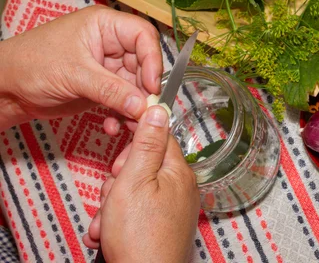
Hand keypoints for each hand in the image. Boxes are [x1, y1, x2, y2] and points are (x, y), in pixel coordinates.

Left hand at [0, 5, 162, 131]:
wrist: (6, 89)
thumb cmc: (30, 64)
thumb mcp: (74, 75)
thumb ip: (111, 90)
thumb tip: (142, 104)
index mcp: (105, 26)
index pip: (143, 36)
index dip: (153, 59)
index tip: (152, 85)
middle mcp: (110, 44)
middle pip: (144, 63)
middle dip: (145, 89)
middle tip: (145, 110)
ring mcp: (107, 66)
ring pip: (136, 85)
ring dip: (135, 107)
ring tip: (131, 124)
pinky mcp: (103, 87)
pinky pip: (123, 100)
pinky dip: (123, 114)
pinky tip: (114, 125)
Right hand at [83, 105, 199, 262]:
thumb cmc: (140, 236)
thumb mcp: (134, 179)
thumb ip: (145, 144)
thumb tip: (158, 110)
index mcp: (178, 171)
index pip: (159, 136)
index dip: (136, 134)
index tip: (119, 130)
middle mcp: (180, 187)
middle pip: (142, 165)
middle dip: (118, 179)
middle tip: (113, 194)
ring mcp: (173, 208)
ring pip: (134, 190)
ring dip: (114, 204)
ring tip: (109, 222)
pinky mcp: (163, 225)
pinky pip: (137, 211)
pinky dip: (120, 220)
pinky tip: (111, 234)